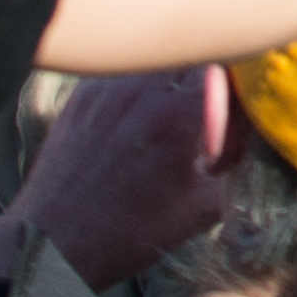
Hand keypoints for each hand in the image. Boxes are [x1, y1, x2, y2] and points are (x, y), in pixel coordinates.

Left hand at [1, 62, 234, 288]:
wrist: (53, 245)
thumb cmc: (128, 232)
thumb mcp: (202, 208)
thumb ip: (233, 163)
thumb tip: (244, 137)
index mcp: (181, 115)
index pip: (229, 63)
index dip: (240, 82)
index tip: (238, 105)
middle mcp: (144, 91)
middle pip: (193, 52)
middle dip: (208, 72)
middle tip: (206, 104)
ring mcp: (108, 89)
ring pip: (156, 56)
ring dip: (171, 75)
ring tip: (168, 109)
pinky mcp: (82, 96)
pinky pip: (123, 72)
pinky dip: (137, 86)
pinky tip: (135, 117)